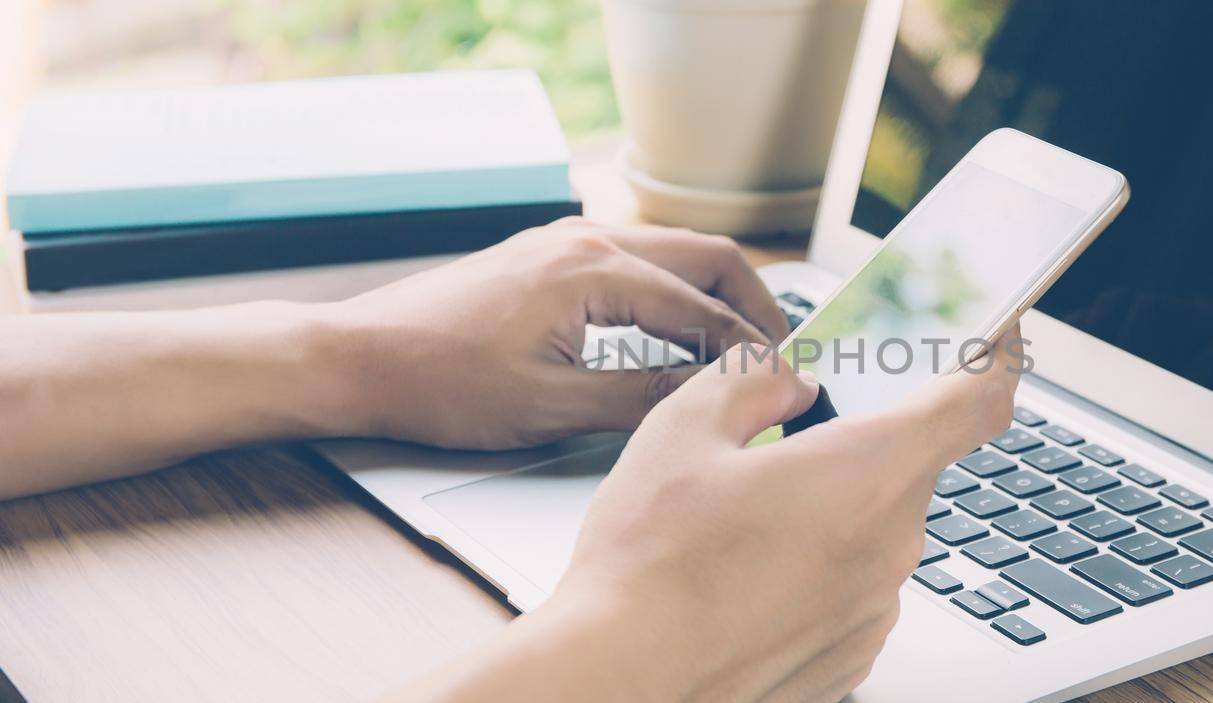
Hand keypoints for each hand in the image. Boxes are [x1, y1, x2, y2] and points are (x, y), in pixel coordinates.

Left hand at [326, 217, 790, 449]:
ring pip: (673, 252)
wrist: (358, 357)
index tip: (786, 380)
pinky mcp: (549, 256)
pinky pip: (638, 260)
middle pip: (706, 256)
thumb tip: (710, 396)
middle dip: (753, 303)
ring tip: (742, 345)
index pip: (703, 309)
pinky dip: (676, 289)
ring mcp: (566, 241)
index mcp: (593, 271)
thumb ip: (642, 397)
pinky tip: (680, 330)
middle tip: (783, 353)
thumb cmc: (440, 382)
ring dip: (716, 293)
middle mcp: (587, 240)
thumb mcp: (551, 406)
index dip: (751, 350)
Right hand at [485, 329, 1022, 701]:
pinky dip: (816, 567)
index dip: (995, 356)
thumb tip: (790, 378)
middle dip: (861, 442)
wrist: (620, 680)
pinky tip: (746, 574)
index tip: (992, 335)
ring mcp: (874, 606)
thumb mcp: (683, 429)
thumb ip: (753, 381)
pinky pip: (852, 585)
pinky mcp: (851, 652)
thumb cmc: (648, 567)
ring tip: (743, 522)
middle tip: (790, 440)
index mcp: (866, 472)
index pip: (977, 400)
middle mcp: (890, 543)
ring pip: (875, 527)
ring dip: (831, 509)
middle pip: (910, 464)